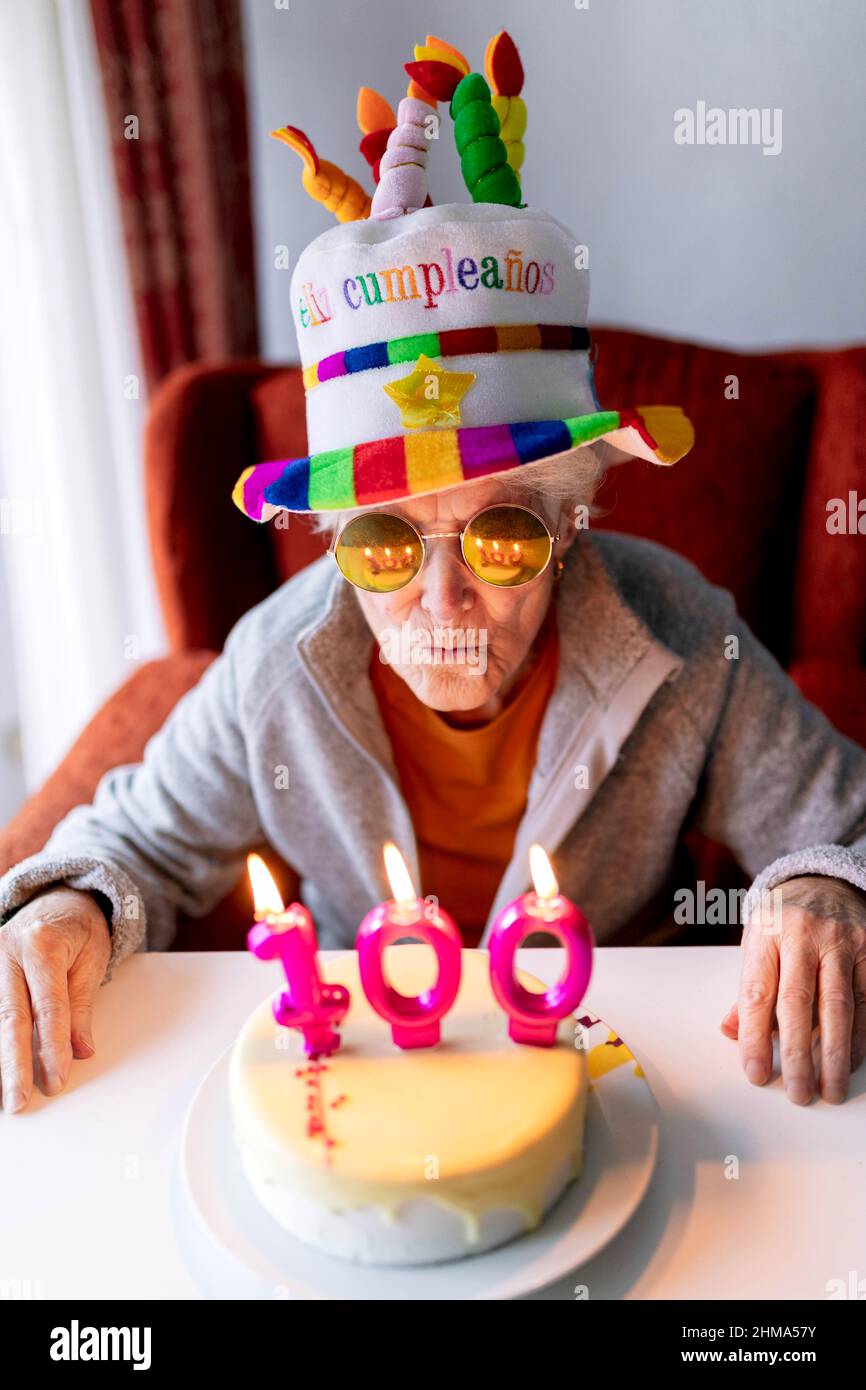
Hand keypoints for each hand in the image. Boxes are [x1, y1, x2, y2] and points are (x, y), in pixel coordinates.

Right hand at [0, 887, 110, 1113]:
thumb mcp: (93, 961)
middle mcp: (7, 950)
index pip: (48, 1006)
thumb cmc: (80, 930)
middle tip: (19, 1100)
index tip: (57, 1080)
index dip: (52, 1047)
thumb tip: (80, 1051)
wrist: (59, 902)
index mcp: (41, 944)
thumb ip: (82, 1007)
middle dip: (14, 1064)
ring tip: (4, 1093)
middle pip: (9, 1017)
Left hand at [721, 876, 865, 1103]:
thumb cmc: (784, 922)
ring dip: (834, 1054)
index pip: (756, 992)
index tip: (756, 1074)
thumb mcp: (756, 944)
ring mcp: (840, 941)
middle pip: (798, 1003)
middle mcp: (803, 934)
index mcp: (765, 933)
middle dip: (797, 1054)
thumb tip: (730, 1033)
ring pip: (838, 1006)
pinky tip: (851, 1061)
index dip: (754, 1037)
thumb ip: (747, 991)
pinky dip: (860, 1036)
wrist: (824, 882)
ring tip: (829, 1089)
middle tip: (798, 1093)